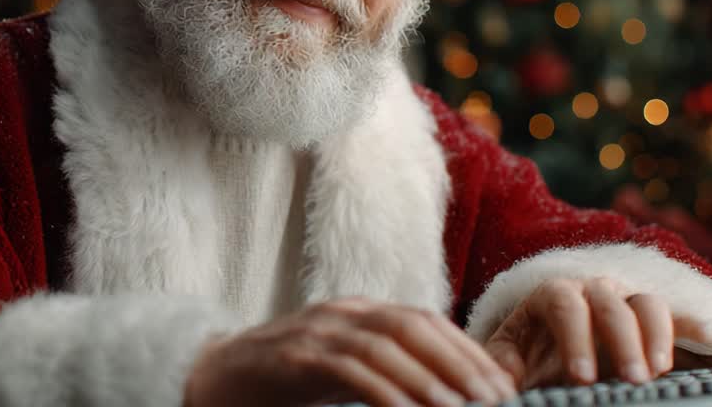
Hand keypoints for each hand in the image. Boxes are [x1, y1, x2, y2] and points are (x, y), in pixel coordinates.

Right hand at [184, 297, 517, 406]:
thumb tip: (439, 400)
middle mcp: (342, 312)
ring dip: (429, 378)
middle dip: (460, 361)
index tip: (502, 387)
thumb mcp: (339, 374)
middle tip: (494, 400)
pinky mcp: (293, 357)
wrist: (209, 380)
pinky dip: (384, 392)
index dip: (468, 350)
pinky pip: (348, 369)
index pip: (425, 320)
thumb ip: (380, 376)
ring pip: (385, 343)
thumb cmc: (280, 386)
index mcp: (357, 312)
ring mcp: (316, 330)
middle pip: (413, 325)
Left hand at [484, 277, 703, 389]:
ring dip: (656, 336)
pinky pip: (678, 318)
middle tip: (631, 381)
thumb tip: (505, 377)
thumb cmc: (527, 361)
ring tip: (657, 373)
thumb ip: (502, 363)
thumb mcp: (507, 361)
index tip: (581, 378)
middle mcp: (592, 291)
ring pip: (647, 304)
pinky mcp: (653, 323)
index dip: (574, 338)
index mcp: (552, 294)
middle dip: (622, 341)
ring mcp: (626, 303)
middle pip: (611, 303)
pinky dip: (696, 328)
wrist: (547, 362)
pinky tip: (711, 342)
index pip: (564, 303)